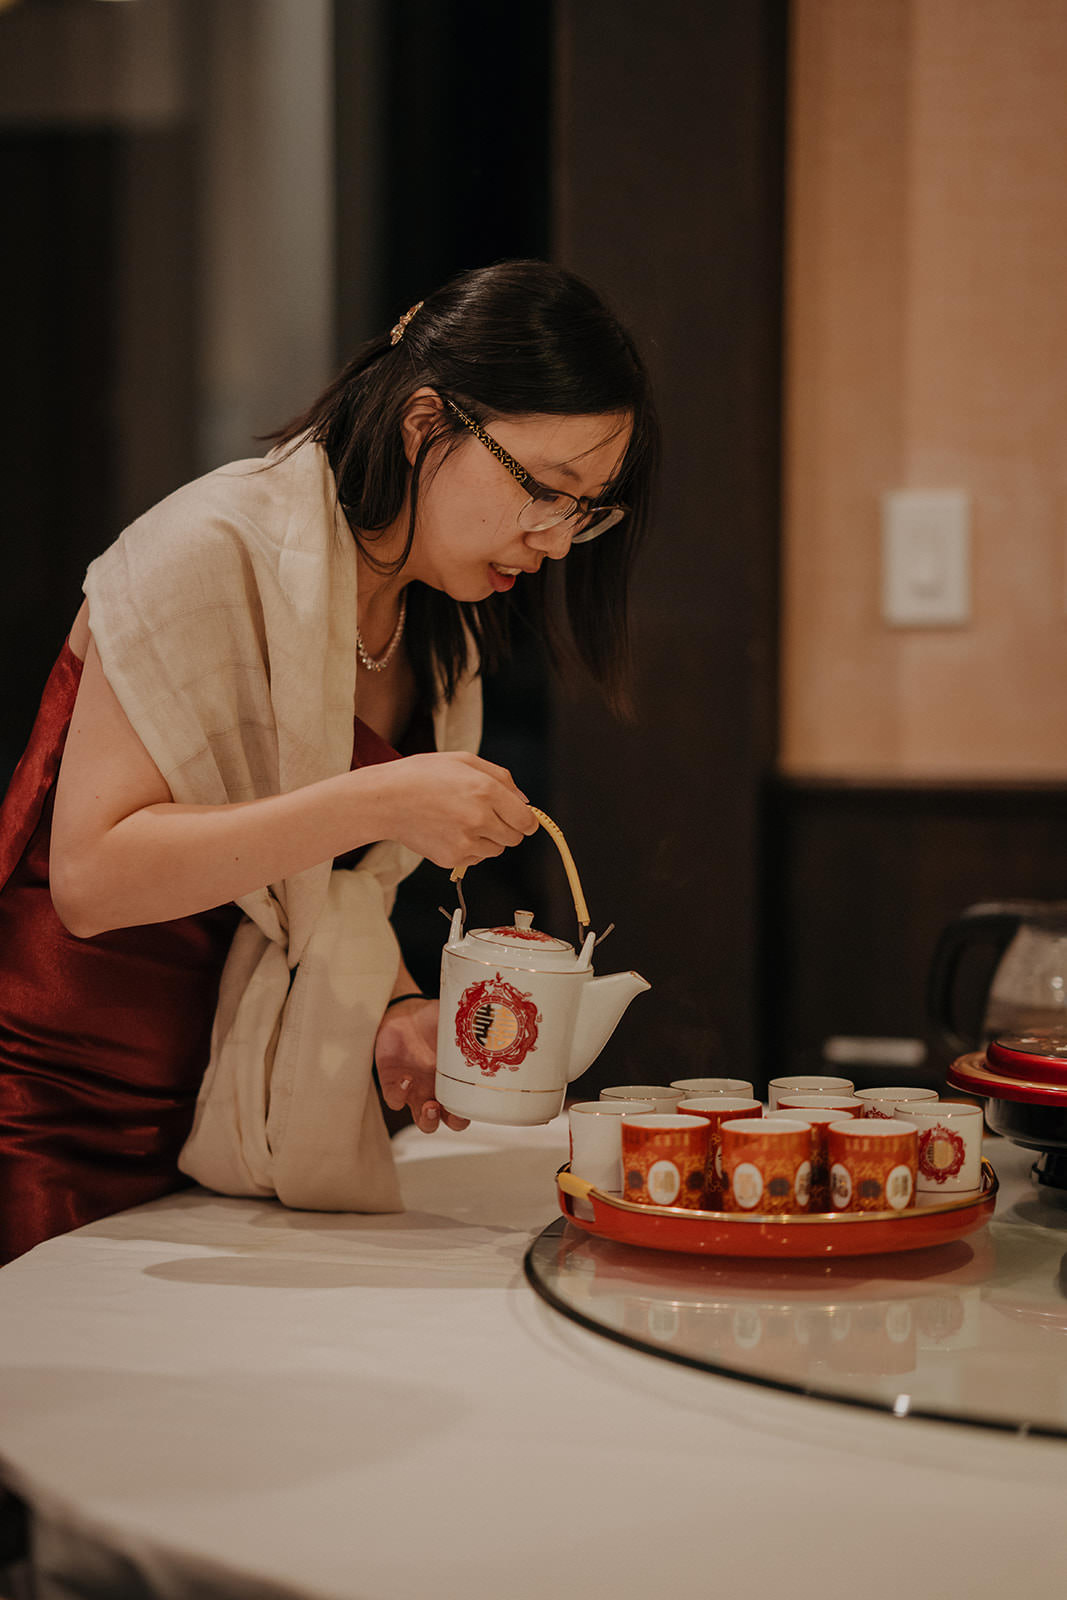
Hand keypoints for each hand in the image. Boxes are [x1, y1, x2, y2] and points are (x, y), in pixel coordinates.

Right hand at [372, 752, 537, 870]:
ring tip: (461, 820)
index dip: (526, 820)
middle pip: (514, 838)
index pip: (526, 820)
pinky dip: (469, 849)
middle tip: (485, 815)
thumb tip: (525, 802)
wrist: (385, 800)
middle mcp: (479, 819)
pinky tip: (449, 831)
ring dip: (487, 839)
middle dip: (506, 828)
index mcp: (486, 791)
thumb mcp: (464, 760)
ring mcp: (465, 842)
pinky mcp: (452, 859)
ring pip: (496, 850)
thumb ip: (502, 778)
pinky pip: (476, 859)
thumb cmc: (423, 775)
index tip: (521, 818)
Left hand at [374, 997, 469, 1134]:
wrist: (405, 1014)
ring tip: (430, 1106)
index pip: (471, 1106)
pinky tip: (406, 1080)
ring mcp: (417, 1091)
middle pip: (451, 1121)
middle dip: (454, 1121)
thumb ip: (472, 1024)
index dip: (474, 1111)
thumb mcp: (456, 1021)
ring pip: (424, 1121)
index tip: (476, 1103)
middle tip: (453, 1109)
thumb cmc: (434, 1019)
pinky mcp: (392, 1085)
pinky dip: (400, 1096)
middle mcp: (439, 1090)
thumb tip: (491, 1015)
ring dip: (428, 1120)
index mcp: (457, 1078)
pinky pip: (395, 1101)